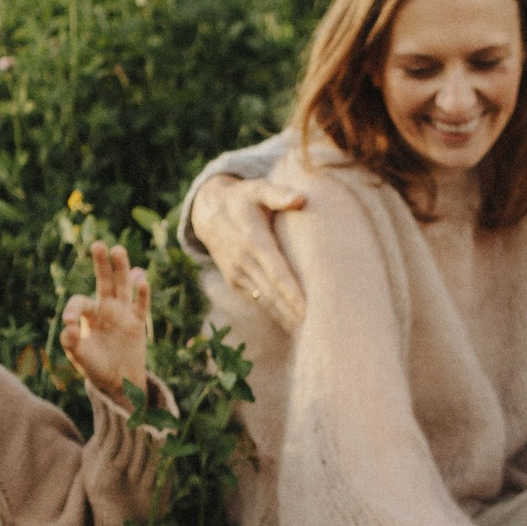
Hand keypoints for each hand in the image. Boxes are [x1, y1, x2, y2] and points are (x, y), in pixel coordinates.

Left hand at [61, 243, 153, 404]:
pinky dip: (142, 293)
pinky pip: (140, 305)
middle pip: (104, 282)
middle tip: (97, 245)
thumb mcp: (79, 357)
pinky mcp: (137, 323)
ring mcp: (123, 314)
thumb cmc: (95, 367)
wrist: (118, 382)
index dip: (73, 309)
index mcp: (89, 315)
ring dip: (121, 269)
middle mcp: (106, 309)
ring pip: (123, 286)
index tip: (69, 323)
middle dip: (101, 264)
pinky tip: (142, 280)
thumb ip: (72, 343)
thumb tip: (68, 328)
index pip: (80, 302)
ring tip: (117, 250)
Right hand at [190, 169, 307, 336]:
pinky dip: (275, 315)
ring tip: (310, 337)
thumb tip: (301, 199)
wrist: (208, 211)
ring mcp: (238, 274)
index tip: (308, 311)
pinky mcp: (235, 282)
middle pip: (273, 295)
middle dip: (293, 315)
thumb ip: (278, 194)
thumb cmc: (243, 197)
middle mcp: (244, 262)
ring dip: (285, 320)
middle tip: (318, 332)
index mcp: (254, 242)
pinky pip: (257, 301)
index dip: (292, 294)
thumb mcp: (257, 189)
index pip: (277, 273)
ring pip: (265, 302)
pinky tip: (292, 326)